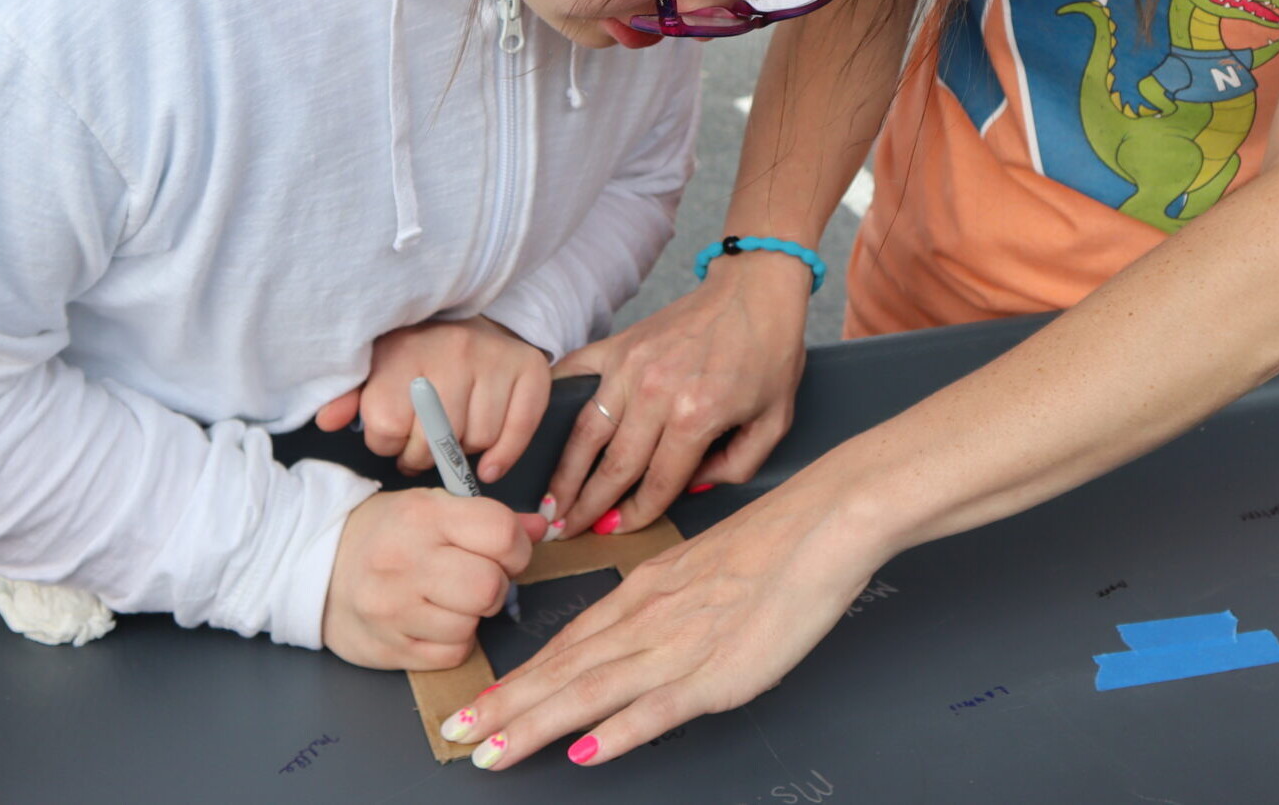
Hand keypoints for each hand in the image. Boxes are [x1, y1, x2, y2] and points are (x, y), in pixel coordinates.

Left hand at [313, 318, 551, 481]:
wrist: (469, 314)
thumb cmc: (414, 352)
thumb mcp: (373, 367)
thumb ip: (348, 397)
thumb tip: (327, 420)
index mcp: (405, 351)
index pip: (386, 427)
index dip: (386, 442)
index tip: (393, 434)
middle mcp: (452, 351)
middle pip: (434, 441)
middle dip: (423, 455)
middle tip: (423, 445)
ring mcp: (494, 358)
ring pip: (477, 439)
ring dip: (463, 451)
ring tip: (453, 436)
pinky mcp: (529, 368)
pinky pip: (519, 429)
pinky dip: (504, 455)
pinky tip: (488, 464)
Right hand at [322, 488, 546, 670]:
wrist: (318, 565)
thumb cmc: (389, 532)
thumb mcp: (436, 507)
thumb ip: (493, 518)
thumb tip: (542, 529)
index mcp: (424, 515)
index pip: (500, 533)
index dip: (517, 547)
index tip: (507, 552)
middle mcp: (406, 561)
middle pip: (490, 587)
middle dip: (496, 585)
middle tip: (478, 579)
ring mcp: (392, 609)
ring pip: (471, 626)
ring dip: (472, 616)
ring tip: (449, 599)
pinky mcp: (387, 648)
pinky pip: (450, 656)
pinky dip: (453, 642)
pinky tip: (435, 622)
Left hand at [437, 478, 877, 766]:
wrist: (823, 524)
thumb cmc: (775, 542)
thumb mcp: (703, 565)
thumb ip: (667, 600)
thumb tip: (636, 631)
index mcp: (646, 591)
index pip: (568, 641)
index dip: (520, 676)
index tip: (480, 701)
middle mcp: (650, 618)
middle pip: (564, 668)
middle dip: (505, 707)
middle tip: (455, 736)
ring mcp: (681, 646)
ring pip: (592, 689)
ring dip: (537, 724)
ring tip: (492, 753)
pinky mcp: (718, 672)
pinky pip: (659, 706)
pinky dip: (619, 731)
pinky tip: (586, 752)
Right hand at [542, 251, 808, 537]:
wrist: (756, 290)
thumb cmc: (769, 353)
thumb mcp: (774, 421)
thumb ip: (736, 466)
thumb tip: (690, 486)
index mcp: (695, 416)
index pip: (656, 483)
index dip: (635, 515)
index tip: (615, 531)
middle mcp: (655, 393)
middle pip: (613, 465)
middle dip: (586, 506)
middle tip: (563, 532)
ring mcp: (630, 365)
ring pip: (586, 432)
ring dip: (564, 471)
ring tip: (550, 499)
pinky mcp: (619, 343)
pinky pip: (576, 375)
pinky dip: (555, 401)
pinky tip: (538, 427)